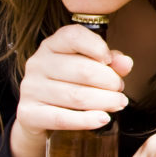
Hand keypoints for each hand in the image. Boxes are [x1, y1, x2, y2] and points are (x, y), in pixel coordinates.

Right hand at [10, 24, 132, 156]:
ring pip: (76, 96)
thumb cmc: (70, 84)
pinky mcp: (28, 113)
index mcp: (52, 45)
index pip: (73, 36)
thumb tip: (126, 63)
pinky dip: (87, 120)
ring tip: (119, 103)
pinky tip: (103, 119)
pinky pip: (62, 118)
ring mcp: (30, 88)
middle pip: (82, 70)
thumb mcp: (90, 67)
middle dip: (110, 81)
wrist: (39, 116)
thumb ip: (110, 63)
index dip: (98, 47)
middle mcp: (38, 63)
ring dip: (105, 101)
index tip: (111, 61)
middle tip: (120, 90)